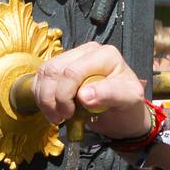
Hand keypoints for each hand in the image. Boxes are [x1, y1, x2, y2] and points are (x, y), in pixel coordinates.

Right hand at [30, 42, 149, 137]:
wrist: (122, 116)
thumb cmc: (127, 107)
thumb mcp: (128, 101)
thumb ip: (111, 94)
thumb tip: (83, 96)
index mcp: (105, 55)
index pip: (73, 72)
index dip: (65, 95)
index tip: (69, 115)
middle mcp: (87, 51)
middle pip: (54, 71)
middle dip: (53, 99)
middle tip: (61, 118)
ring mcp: (72, 58)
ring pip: (45, 74)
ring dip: (45, 99)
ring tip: (57, 116)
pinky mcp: (61, 68)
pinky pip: (41, 79)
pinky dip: (41, 97)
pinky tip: (52, 109)